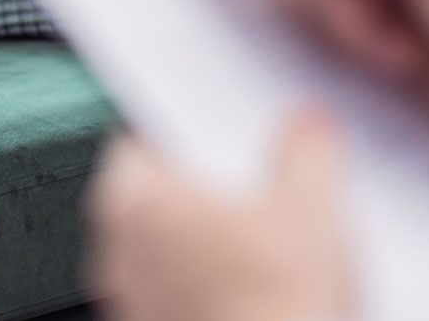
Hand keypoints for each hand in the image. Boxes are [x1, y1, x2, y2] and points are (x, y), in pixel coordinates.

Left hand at [88, 111, 354, 320]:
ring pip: (166, 250)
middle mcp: (117, 249)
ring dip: (206, 242)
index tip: (219, 126)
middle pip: (155, 194)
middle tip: (258, 181)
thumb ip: (306, 153)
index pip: (140, 136)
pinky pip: (177, 296)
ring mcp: (130, 301)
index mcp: (134, 197)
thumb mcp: (311, 210)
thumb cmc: (276, 307)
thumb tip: (308, 128)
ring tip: (268, 244)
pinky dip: (209, 287)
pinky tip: (260, 291)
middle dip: (202, 188)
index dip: (184, 126)